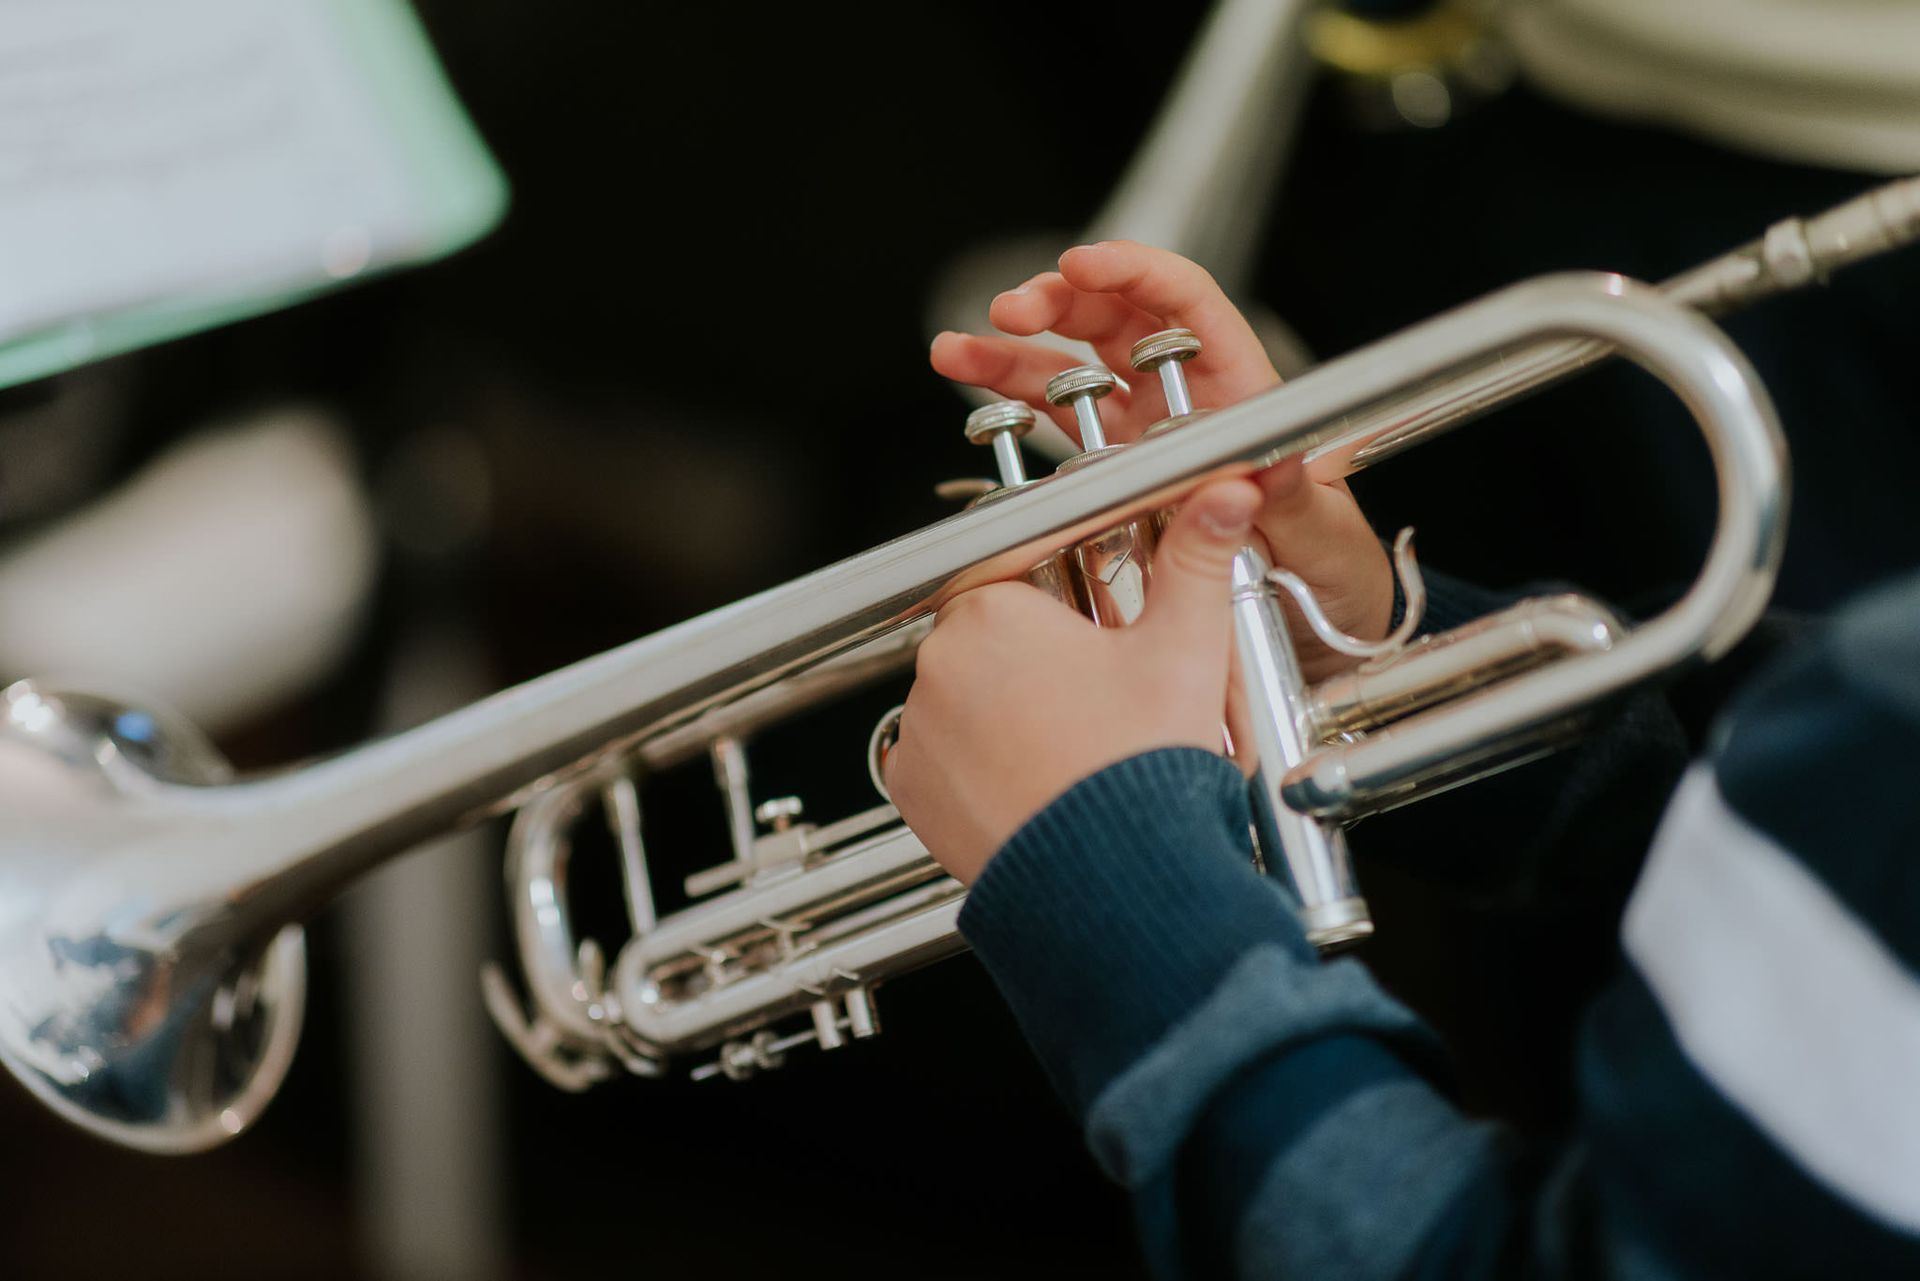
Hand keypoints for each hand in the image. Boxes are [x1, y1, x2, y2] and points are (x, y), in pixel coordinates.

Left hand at [885, 480, 1262, 884]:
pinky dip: (976, 768)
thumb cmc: (1143, 769)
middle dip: (1039, 662)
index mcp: (993, 613)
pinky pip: (939, 760)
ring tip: (1069, 750)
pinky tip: (1033, 781)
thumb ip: (1197, 560)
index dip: (1070, 608)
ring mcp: (917, 732)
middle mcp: (937, 666)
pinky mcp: (910, 792)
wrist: (1116, 883)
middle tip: (1098, 702)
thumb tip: (1226, 494)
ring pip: (965, 699)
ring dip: (1006, 714)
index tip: (1098, 638)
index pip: (1022, 579)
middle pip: (992, 640)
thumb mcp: (1184, 650)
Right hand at [931, 241, 1391, 681]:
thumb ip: (1294, 498)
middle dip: (1057, 303)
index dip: (1133, 272)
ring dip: (1012, 350)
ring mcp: (1144, 428)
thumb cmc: (1333, 564)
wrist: (1319, 615)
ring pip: (1070, 365)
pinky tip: (970, 386)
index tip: (1083, 266)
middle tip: (1013, 310)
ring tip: (958, 349)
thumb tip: (1270, 465)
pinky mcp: (1112, 464)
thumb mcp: (1324, 533)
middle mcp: (1186, 396)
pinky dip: (1010, 399)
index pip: (1185, 303)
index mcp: (1241, 389)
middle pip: (1115, 319)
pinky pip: (1054, 418)